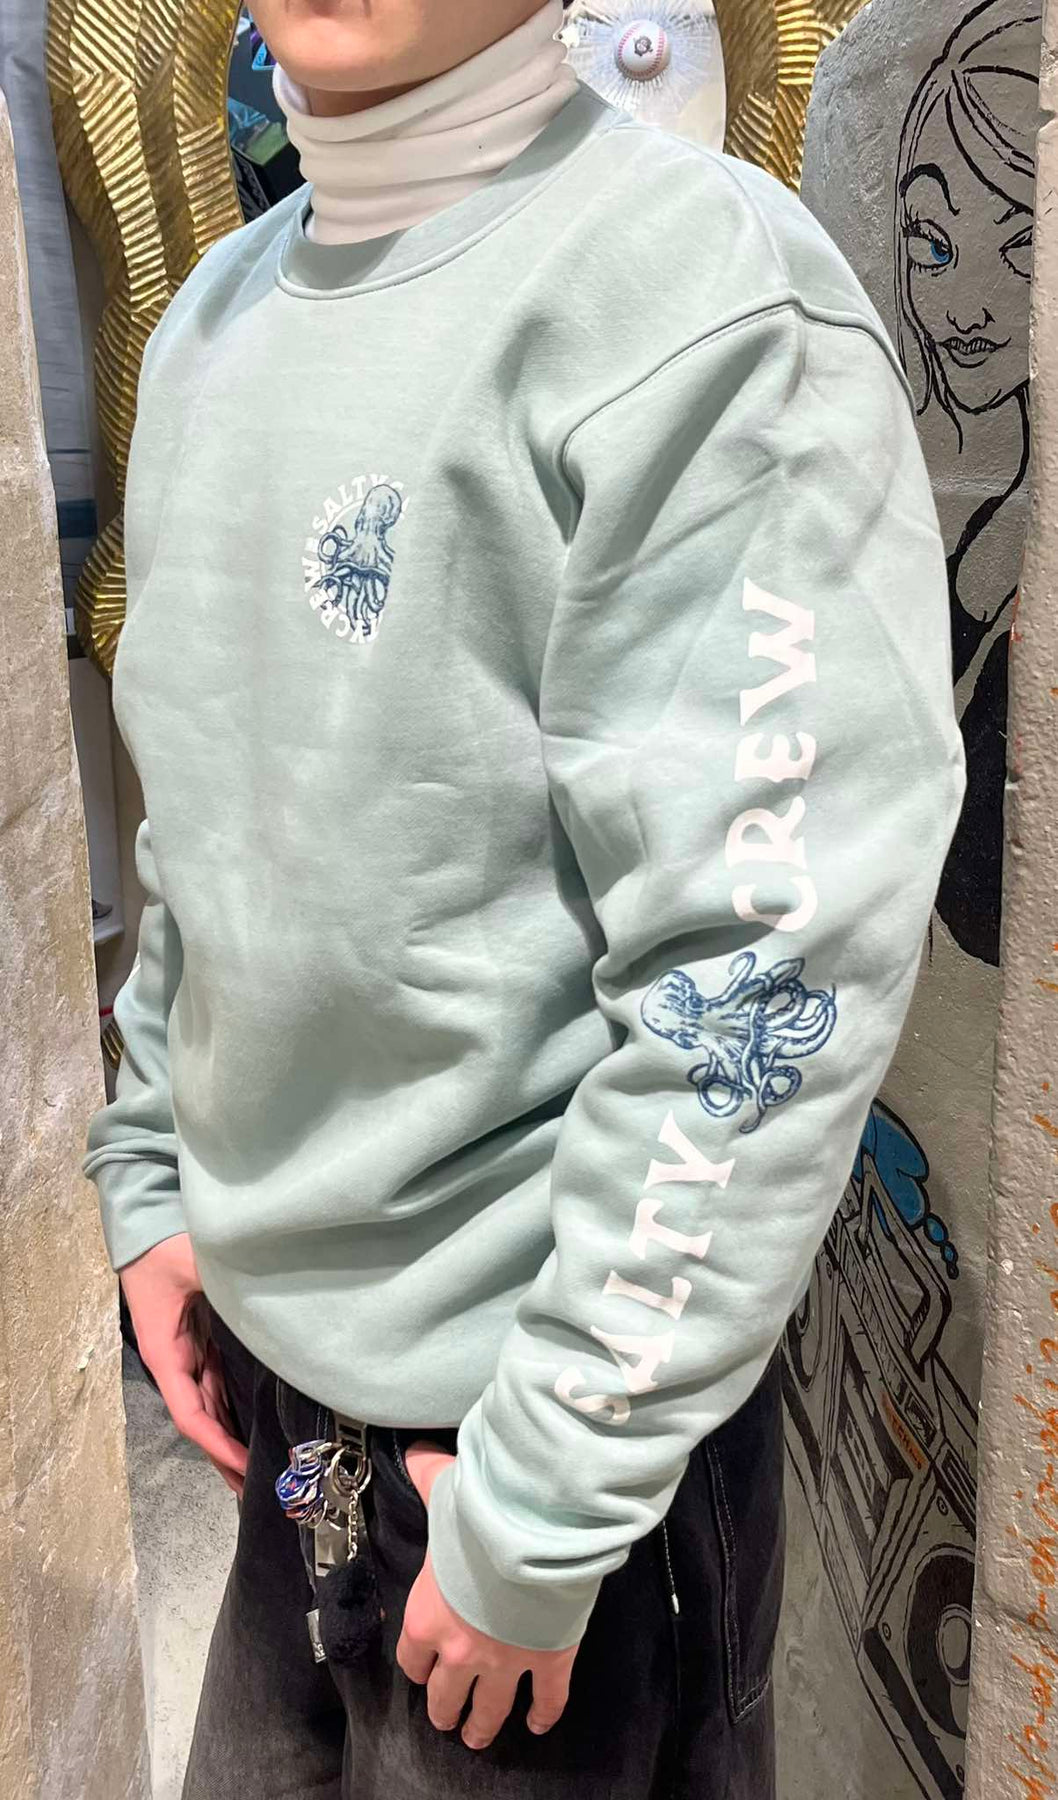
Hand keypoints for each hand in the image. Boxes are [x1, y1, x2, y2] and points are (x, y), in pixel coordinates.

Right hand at [120, 1234, 247, 1496]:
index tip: (245, 1466)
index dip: (218, 1445)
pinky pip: (218, 1381)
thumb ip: (225, 1285)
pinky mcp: (201, 1338)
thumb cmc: (162, 1247)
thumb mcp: (193, 1265)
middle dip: (227, 1456)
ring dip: (231, 1436)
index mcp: (167, 1356)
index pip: (192, 1415)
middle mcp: (176, 1362)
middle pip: (203, 1421)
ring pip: (212, 1405)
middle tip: (259, 1491)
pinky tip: (255, 1421)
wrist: (143, 1222)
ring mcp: (188, 1351)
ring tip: (260, 1469)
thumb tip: (265, 1305)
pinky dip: (234, 1406)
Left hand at [396, 1439, 579, 1751]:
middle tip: (449, 1717)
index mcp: (428, 1617)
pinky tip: (539, 1724)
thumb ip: (427, 1475)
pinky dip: (543, 1715)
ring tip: (478, 1736)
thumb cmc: (481, 1513)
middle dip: (445, 1710)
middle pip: (445, 1697)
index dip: (417, 1665)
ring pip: (488, 1711)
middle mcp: (460, 1649)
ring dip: (482, 1727)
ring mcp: (505, 1661)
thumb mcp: (445, 1489)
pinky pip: (547, 1699)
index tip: (423, 1667)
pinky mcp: (548, 1661)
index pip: (411, 1660)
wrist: (533, 1531)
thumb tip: (417, 1451)